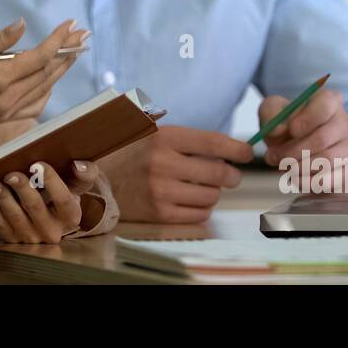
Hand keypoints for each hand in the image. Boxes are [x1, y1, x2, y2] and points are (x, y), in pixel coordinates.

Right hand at [0, 18, 87, 138]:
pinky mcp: (3, 120)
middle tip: (83, 34)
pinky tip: (51, 79)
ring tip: (74, 52)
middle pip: (47, 73)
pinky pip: (35, 104)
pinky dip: (48, 89)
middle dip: (67, 52)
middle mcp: (7, 98)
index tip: (71, 23)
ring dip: (62, 70)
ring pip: (45, 89)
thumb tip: (22, 25)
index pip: (39, 57)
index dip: (58, 39)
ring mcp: (7, 111)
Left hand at [0, 160, 101, 242]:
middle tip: (11, 174)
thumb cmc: (64, 195)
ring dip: (4, 199)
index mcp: (70, 216)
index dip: (51, 182)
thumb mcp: (78, 185)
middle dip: (22, 189)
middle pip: (35, 208)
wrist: (52, 217)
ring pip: (15, 218)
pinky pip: (1, 227)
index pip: (63, 200)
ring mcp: (32, 237)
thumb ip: (86, 173)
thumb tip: (79, 165)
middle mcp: (52, 231)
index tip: (38, 165)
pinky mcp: (14, 240)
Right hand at [96, 125, 252, 222]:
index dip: (237, 148)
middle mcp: (162, 163)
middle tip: (231, 175)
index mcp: (164, 137)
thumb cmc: (134, 154)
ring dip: (214, 192)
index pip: (213, 142)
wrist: (100, 180)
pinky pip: (199, 214)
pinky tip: (192, 200)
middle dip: (232, 174)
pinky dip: (203, 208)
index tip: (248, 152)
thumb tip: (231, 148)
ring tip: (203, 187)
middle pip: (218, 172)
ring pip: (212, 196)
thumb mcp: (154, 133)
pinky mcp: (160, 214)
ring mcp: (161, 191)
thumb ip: (189, 138)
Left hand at [259, 87, 347, 171]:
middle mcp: (345, 122)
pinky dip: (307, 182)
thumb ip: (271, 112)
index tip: (291, 130)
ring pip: (327, 160)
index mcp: (330, 101)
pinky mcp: (346, 170)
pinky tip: (295, 178)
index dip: (307, 119)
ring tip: (283, 167)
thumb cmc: (287, 125)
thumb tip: (278, 129)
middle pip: (323, 138)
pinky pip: (329, 179)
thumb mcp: (273, 111)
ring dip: (299, 167)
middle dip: (293, 150)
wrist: (299, 146)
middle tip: (273, 156)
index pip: (326, 105)